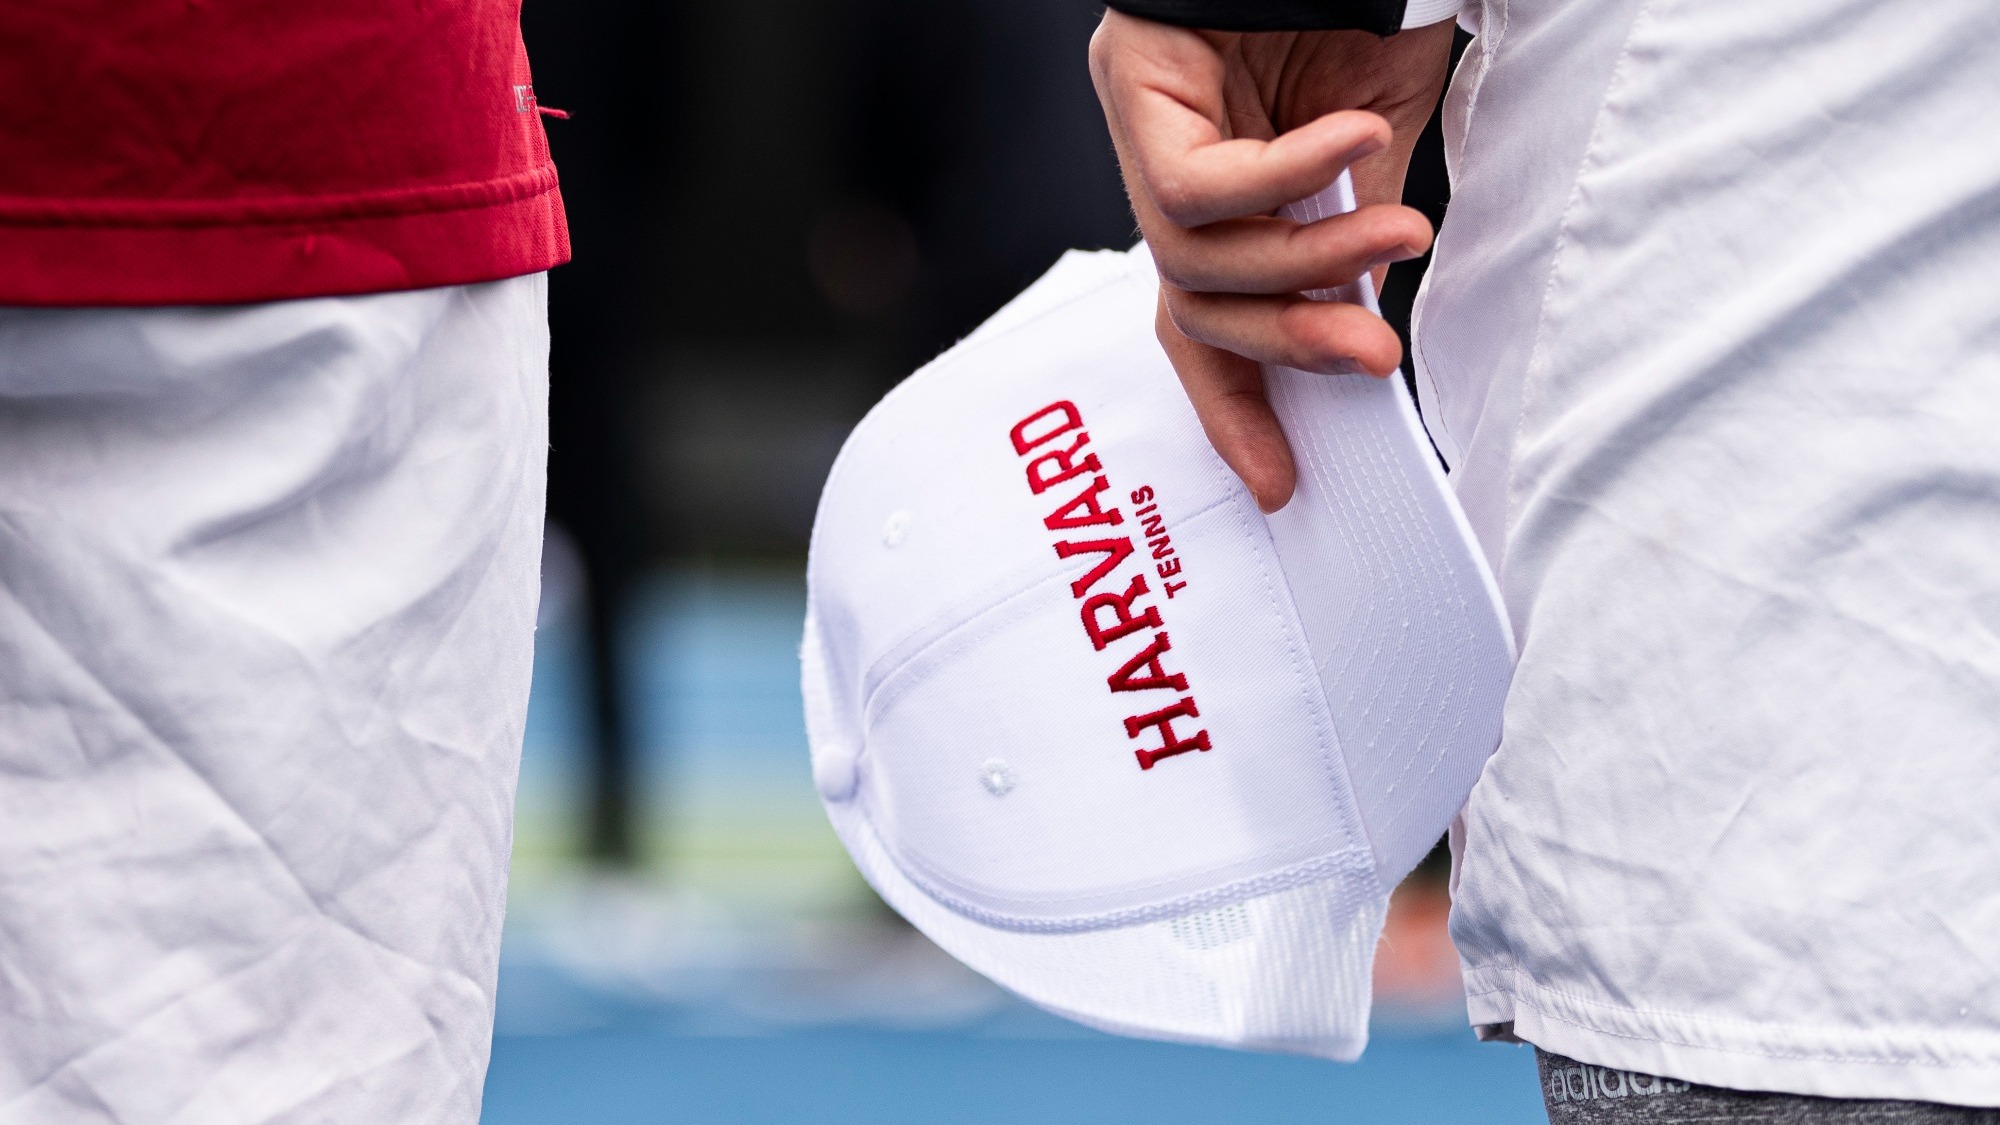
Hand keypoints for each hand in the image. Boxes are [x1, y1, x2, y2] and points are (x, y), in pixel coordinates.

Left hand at [1089, 11, 1455, 510]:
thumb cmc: (1367, 6)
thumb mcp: (1377, 145)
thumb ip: (1353, 237)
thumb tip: (1362, 333)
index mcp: (1220, 199)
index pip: (1205, 324)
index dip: (1237, 404)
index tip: (1281, 484)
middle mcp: (1166, 171)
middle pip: (1195, 305)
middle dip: (1288, 345)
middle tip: (1374, 357)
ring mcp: (1141, 126)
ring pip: (1191, 258)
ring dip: (1303, 264)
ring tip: (1393, 233)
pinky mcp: (1133, 79)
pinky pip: (1194, 181)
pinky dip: (1283, 179)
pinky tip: (1354, 140)